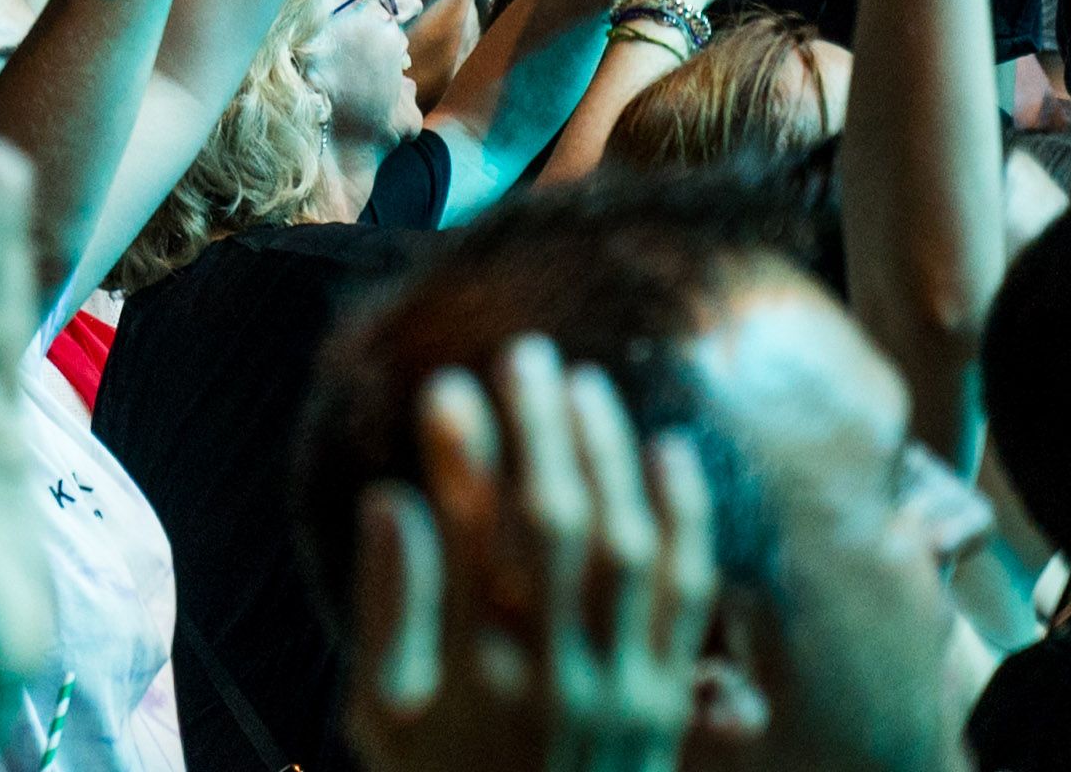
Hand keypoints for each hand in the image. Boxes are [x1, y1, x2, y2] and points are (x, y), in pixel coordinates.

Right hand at [344, 340, 715, 771]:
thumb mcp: (382, 716)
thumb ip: (389, 609)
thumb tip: (391, 499)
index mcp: (471, 675)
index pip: (465, 537)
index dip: (459, 455)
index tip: (447, 385)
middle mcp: (551, 674)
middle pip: (552, 524)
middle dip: (539, 430)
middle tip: (526, 353)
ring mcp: (620, 686)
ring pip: (625, 546)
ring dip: (608, 455)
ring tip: (586, 383)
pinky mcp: (667, 697)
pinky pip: (688, 593)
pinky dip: (684, 516)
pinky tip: (668, 450)